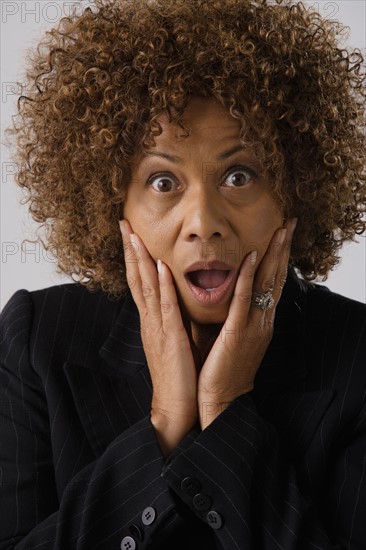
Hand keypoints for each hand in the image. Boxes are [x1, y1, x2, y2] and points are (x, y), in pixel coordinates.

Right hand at [119, 219, 198, 456]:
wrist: (176, 406)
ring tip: (135, 235)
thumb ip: (172, 317)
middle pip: (136, 278)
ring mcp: (158, 328)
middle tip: (124, 223)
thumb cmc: (178, 373)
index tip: (131, 233)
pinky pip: (165, 308)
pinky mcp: (170, 338)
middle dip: (130, 249)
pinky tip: (160, 267)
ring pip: (146, 288)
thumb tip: (174, 298)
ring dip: (141, 260)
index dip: (135, 256)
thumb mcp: (173, 339)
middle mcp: (150, 320)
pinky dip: (161, 286)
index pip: (140, 282)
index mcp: (153, 320)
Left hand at [197, 218, 297, 429]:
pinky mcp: (238, 333)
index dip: (280, 257)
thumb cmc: (224, 369)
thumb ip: (237, 313)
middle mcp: (264, 320)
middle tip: (290, 222)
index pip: (274, 283)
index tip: (283, 234)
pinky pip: (245, 300)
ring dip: (274, 254)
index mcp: (262, 321)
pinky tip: (251, 256)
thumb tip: (230, 291)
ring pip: (267, 284)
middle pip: (277, 277)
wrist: (222, 400)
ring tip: (280, 230)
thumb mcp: (236, 337)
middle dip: (284, 248)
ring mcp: (254, 326)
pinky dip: (249, 276)